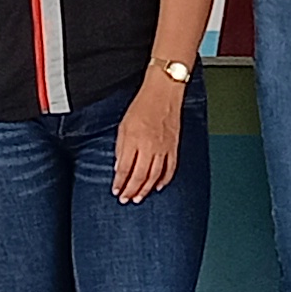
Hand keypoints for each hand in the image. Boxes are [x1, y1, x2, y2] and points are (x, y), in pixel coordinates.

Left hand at [111, 72, 186, 203]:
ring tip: (138, 198)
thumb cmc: (142, 105)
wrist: (164, 92)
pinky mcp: (174, 147)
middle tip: (125, 199)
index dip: (120, 183)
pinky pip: (170, 168)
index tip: (116, 191)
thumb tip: (119, 167)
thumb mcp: (123, 125)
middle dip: (131, 190)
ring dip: (146, 190)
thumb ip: (121, 148)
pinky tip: (158, 186)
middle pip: (139, 176)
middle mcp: (149, 147)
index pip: (125, 169)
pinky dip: (165, 180)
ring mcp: (164, 148)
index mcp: (134, 140)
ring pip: (155, 176)